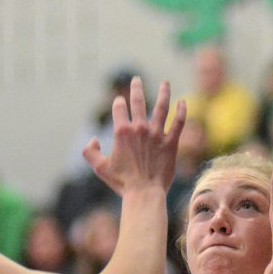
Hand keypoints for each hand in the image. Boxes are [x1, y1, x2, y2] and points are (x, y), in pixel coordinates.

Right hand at [82, 77, 186, 194]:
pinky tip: (183, 102)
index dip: (118, 103)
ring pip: (162, 106)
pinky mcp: (171, 142)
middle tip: (137, 80)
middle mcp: (140, 128)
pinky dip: (182, 111)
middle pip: (138, 101)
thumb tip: (94, 139)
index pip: (119, 108)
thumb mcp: (100, 167)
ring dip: (163, 92)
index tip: (120, 103)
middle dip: (137, 88)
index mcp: (122, 132)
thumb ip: (90, 151)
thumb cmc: (122, 182)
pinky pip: (178, 122)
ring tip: (165, 83)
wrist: (144, 193)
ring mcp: (157, 134)